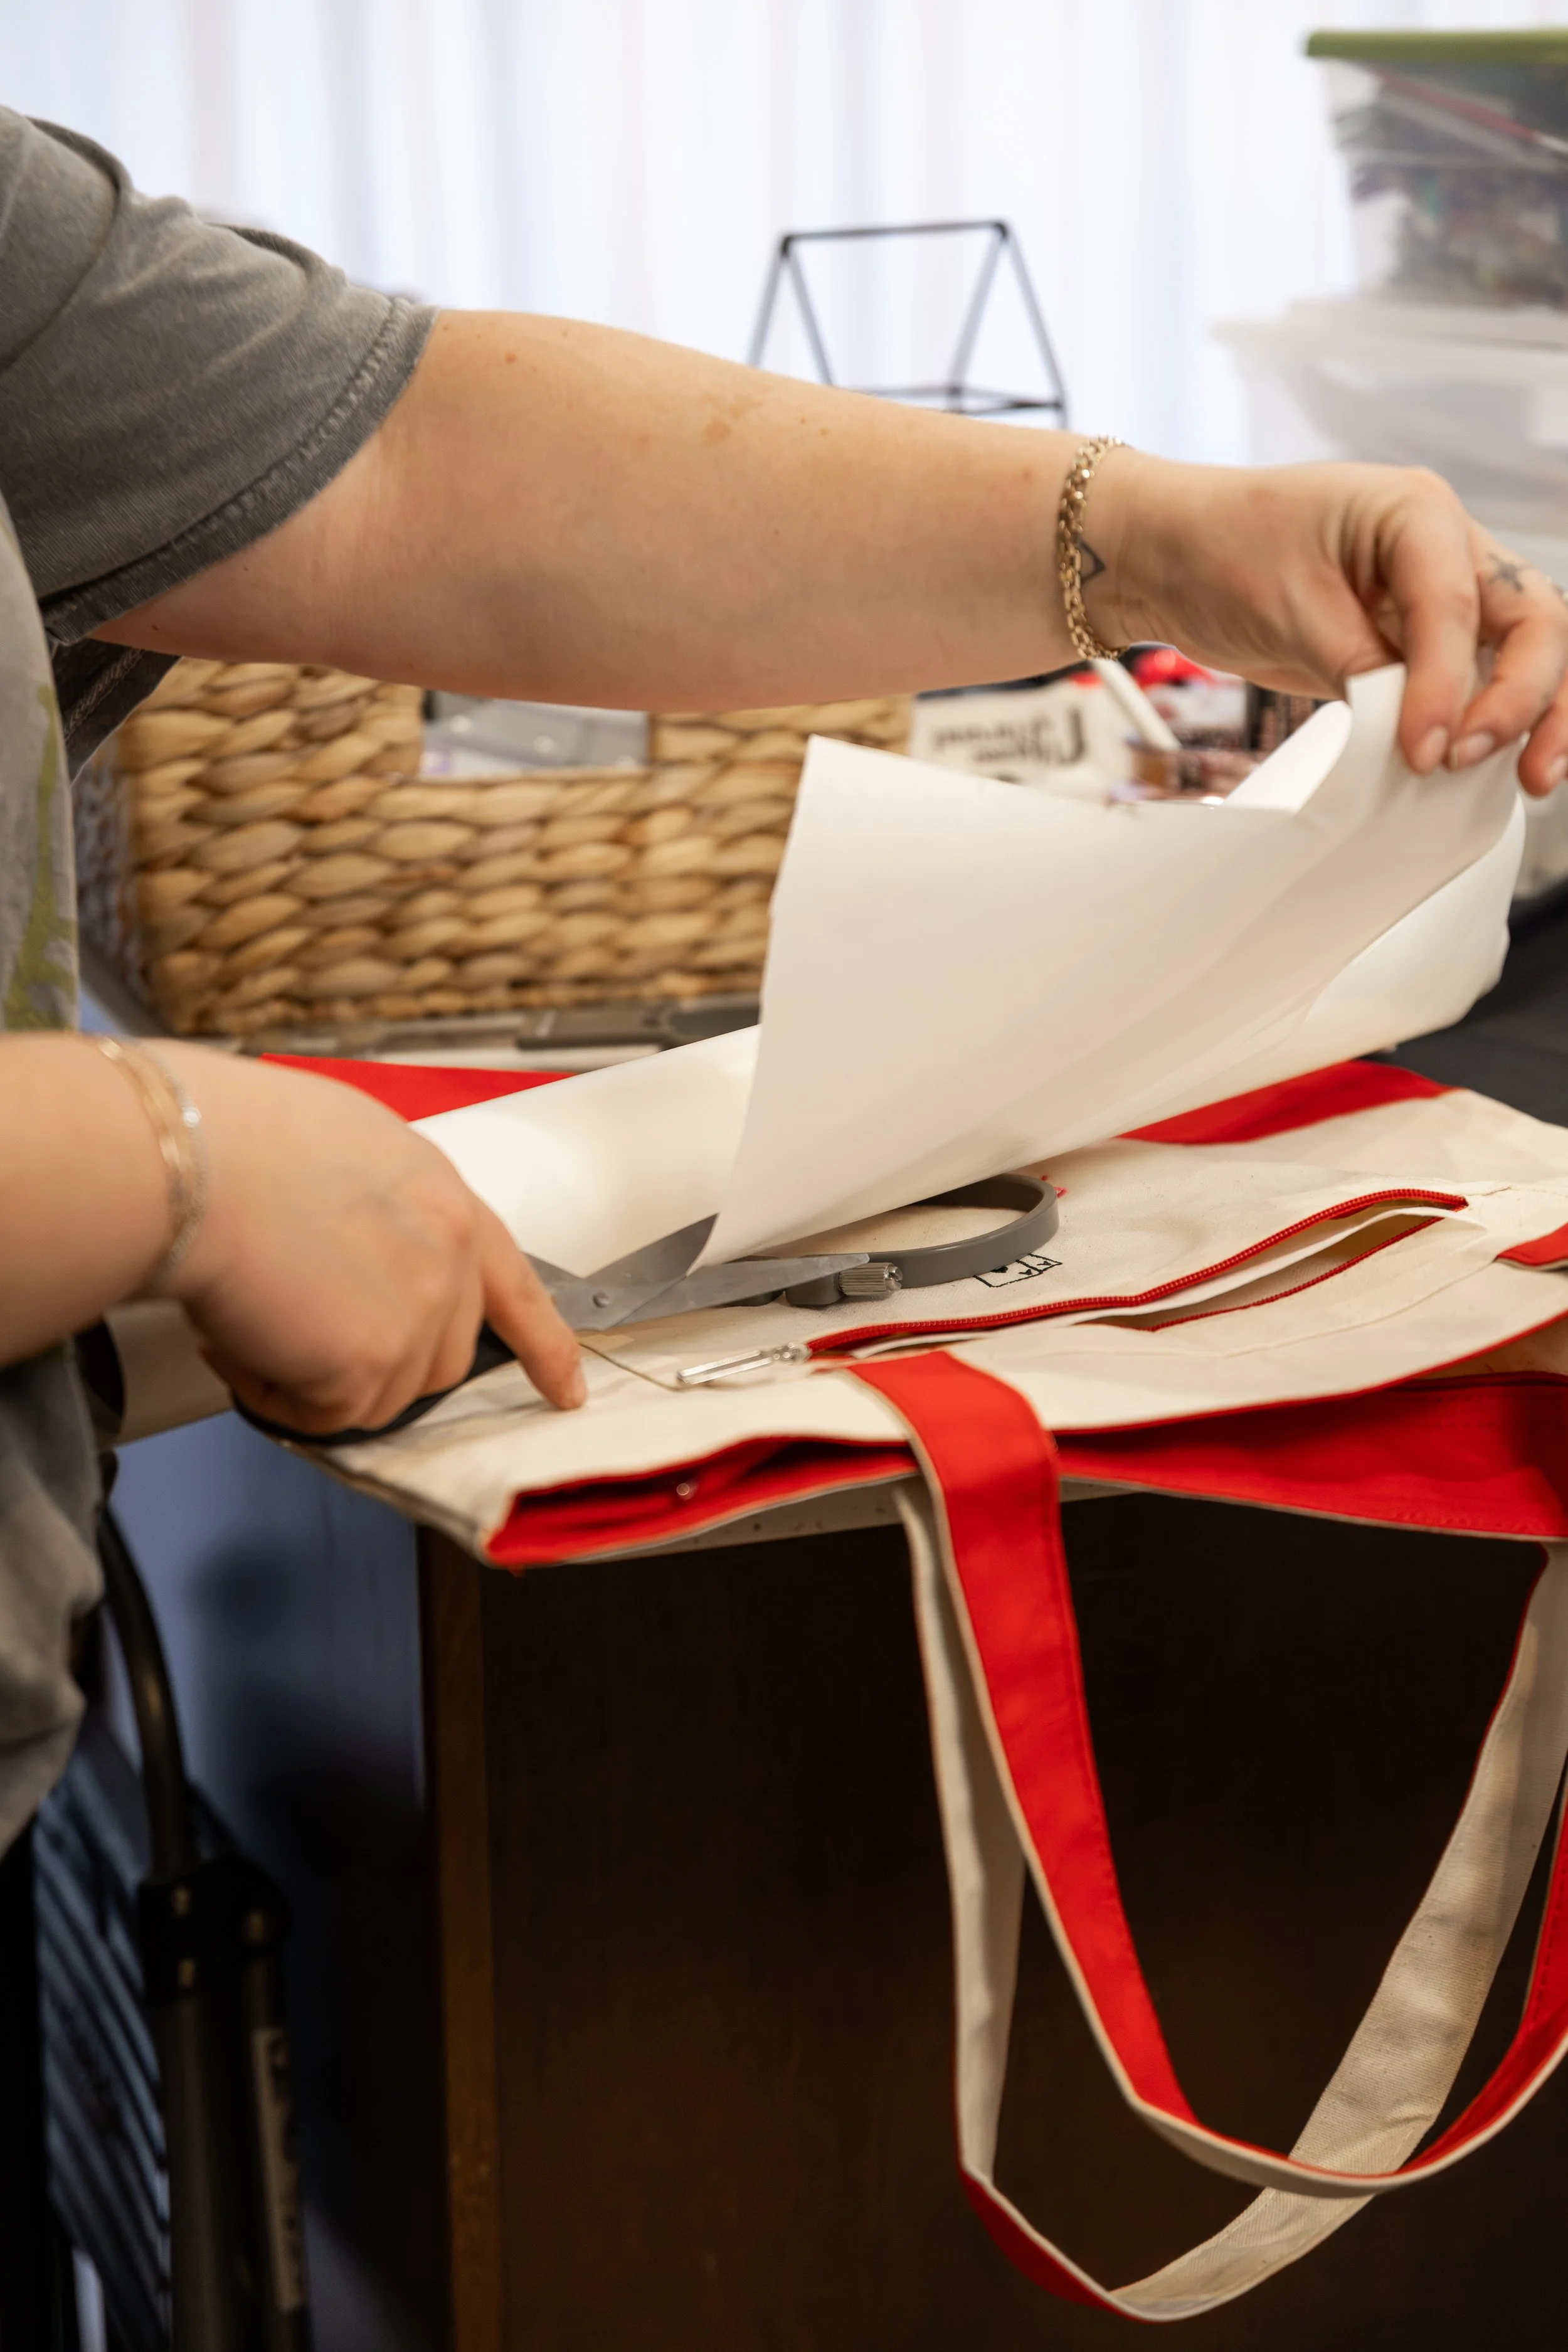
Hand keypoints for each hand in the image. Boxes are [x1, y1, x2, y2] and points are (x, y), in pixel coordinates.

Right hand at [156, 1048, 584, 1433]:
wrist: (192, 1159)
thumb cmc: (235, 1139)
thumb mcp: (344, 1150)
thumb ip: (379, 1213)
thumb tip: (352, 1258)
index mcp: (446, 1198)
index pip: (517, 1287)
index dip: (544, 1346)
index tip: (565, 1389)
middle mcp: (450, 1256)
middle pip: (442, 1357)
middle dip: (375, 1361)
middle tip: (300, 1331)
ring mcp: (419, 1314)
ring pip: (382, 1395)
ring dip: (314, 1377)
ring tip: (252, 1318)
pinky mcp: (371, 1364)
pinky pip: (326, 1416)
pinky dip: (276, 1395)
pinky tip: (239, 1341)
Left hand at [1089, 453, 1567, 793]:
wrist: (1172, 556)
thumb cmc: (1220, 552)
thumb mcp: (1288, 611)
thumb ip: (1359, 667)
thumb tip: (1417, 733)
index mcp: (1415, 511)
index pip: (1457, 604)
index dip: (1448, 685)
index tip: (1425, 750)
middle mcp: (1444, 546)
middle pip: (1530, 620)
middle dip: (1523, 697)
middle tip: (1476, 762)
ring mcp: (1439, 592)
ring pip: (1523, 649)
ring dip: (1533, 712)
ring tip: (1531, 777)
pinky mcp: (1417, 638)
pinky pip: (1476, 677)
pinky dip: (1487, 719)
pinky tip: (1482, 768)